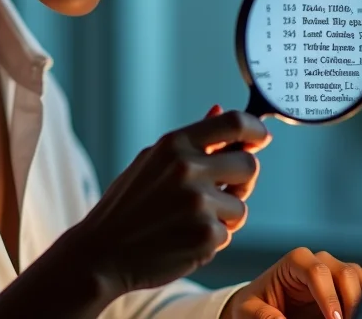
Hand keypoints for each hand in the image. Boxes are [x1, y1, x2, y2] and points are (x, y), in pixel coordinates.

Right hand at [69, 107, 270, 296]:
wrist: (102, 251)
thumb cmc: (129, 203)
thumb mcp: (152, 160)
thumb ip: (191, 140)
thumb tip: (219, 110)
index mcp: (175, 144)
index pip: (234, 122)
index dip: (254, 129)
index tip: (260, 138)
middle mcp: (188, 169)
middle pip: (248, 164)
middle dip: (241, 179)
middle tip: (223, 189)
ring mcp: (199, 204)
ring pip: (240, 205)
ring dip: (224, 214)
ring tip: (189, 219)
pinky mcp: (206, 237)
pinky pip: (227, 233)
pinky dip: (211, 239)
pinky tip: (183, 238)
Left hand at [224, 247, 361, 318]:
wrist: (265, 309)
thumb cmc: (257, 306)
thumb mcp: (251, 311)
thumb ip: (265, 316)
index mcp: (296, 261)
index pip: (317, 271)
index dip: (328, 297)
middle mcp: (320, 262)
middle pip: (346, 273)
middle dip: (352, 302)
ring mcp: (338, 273)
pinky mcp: (351, 289)